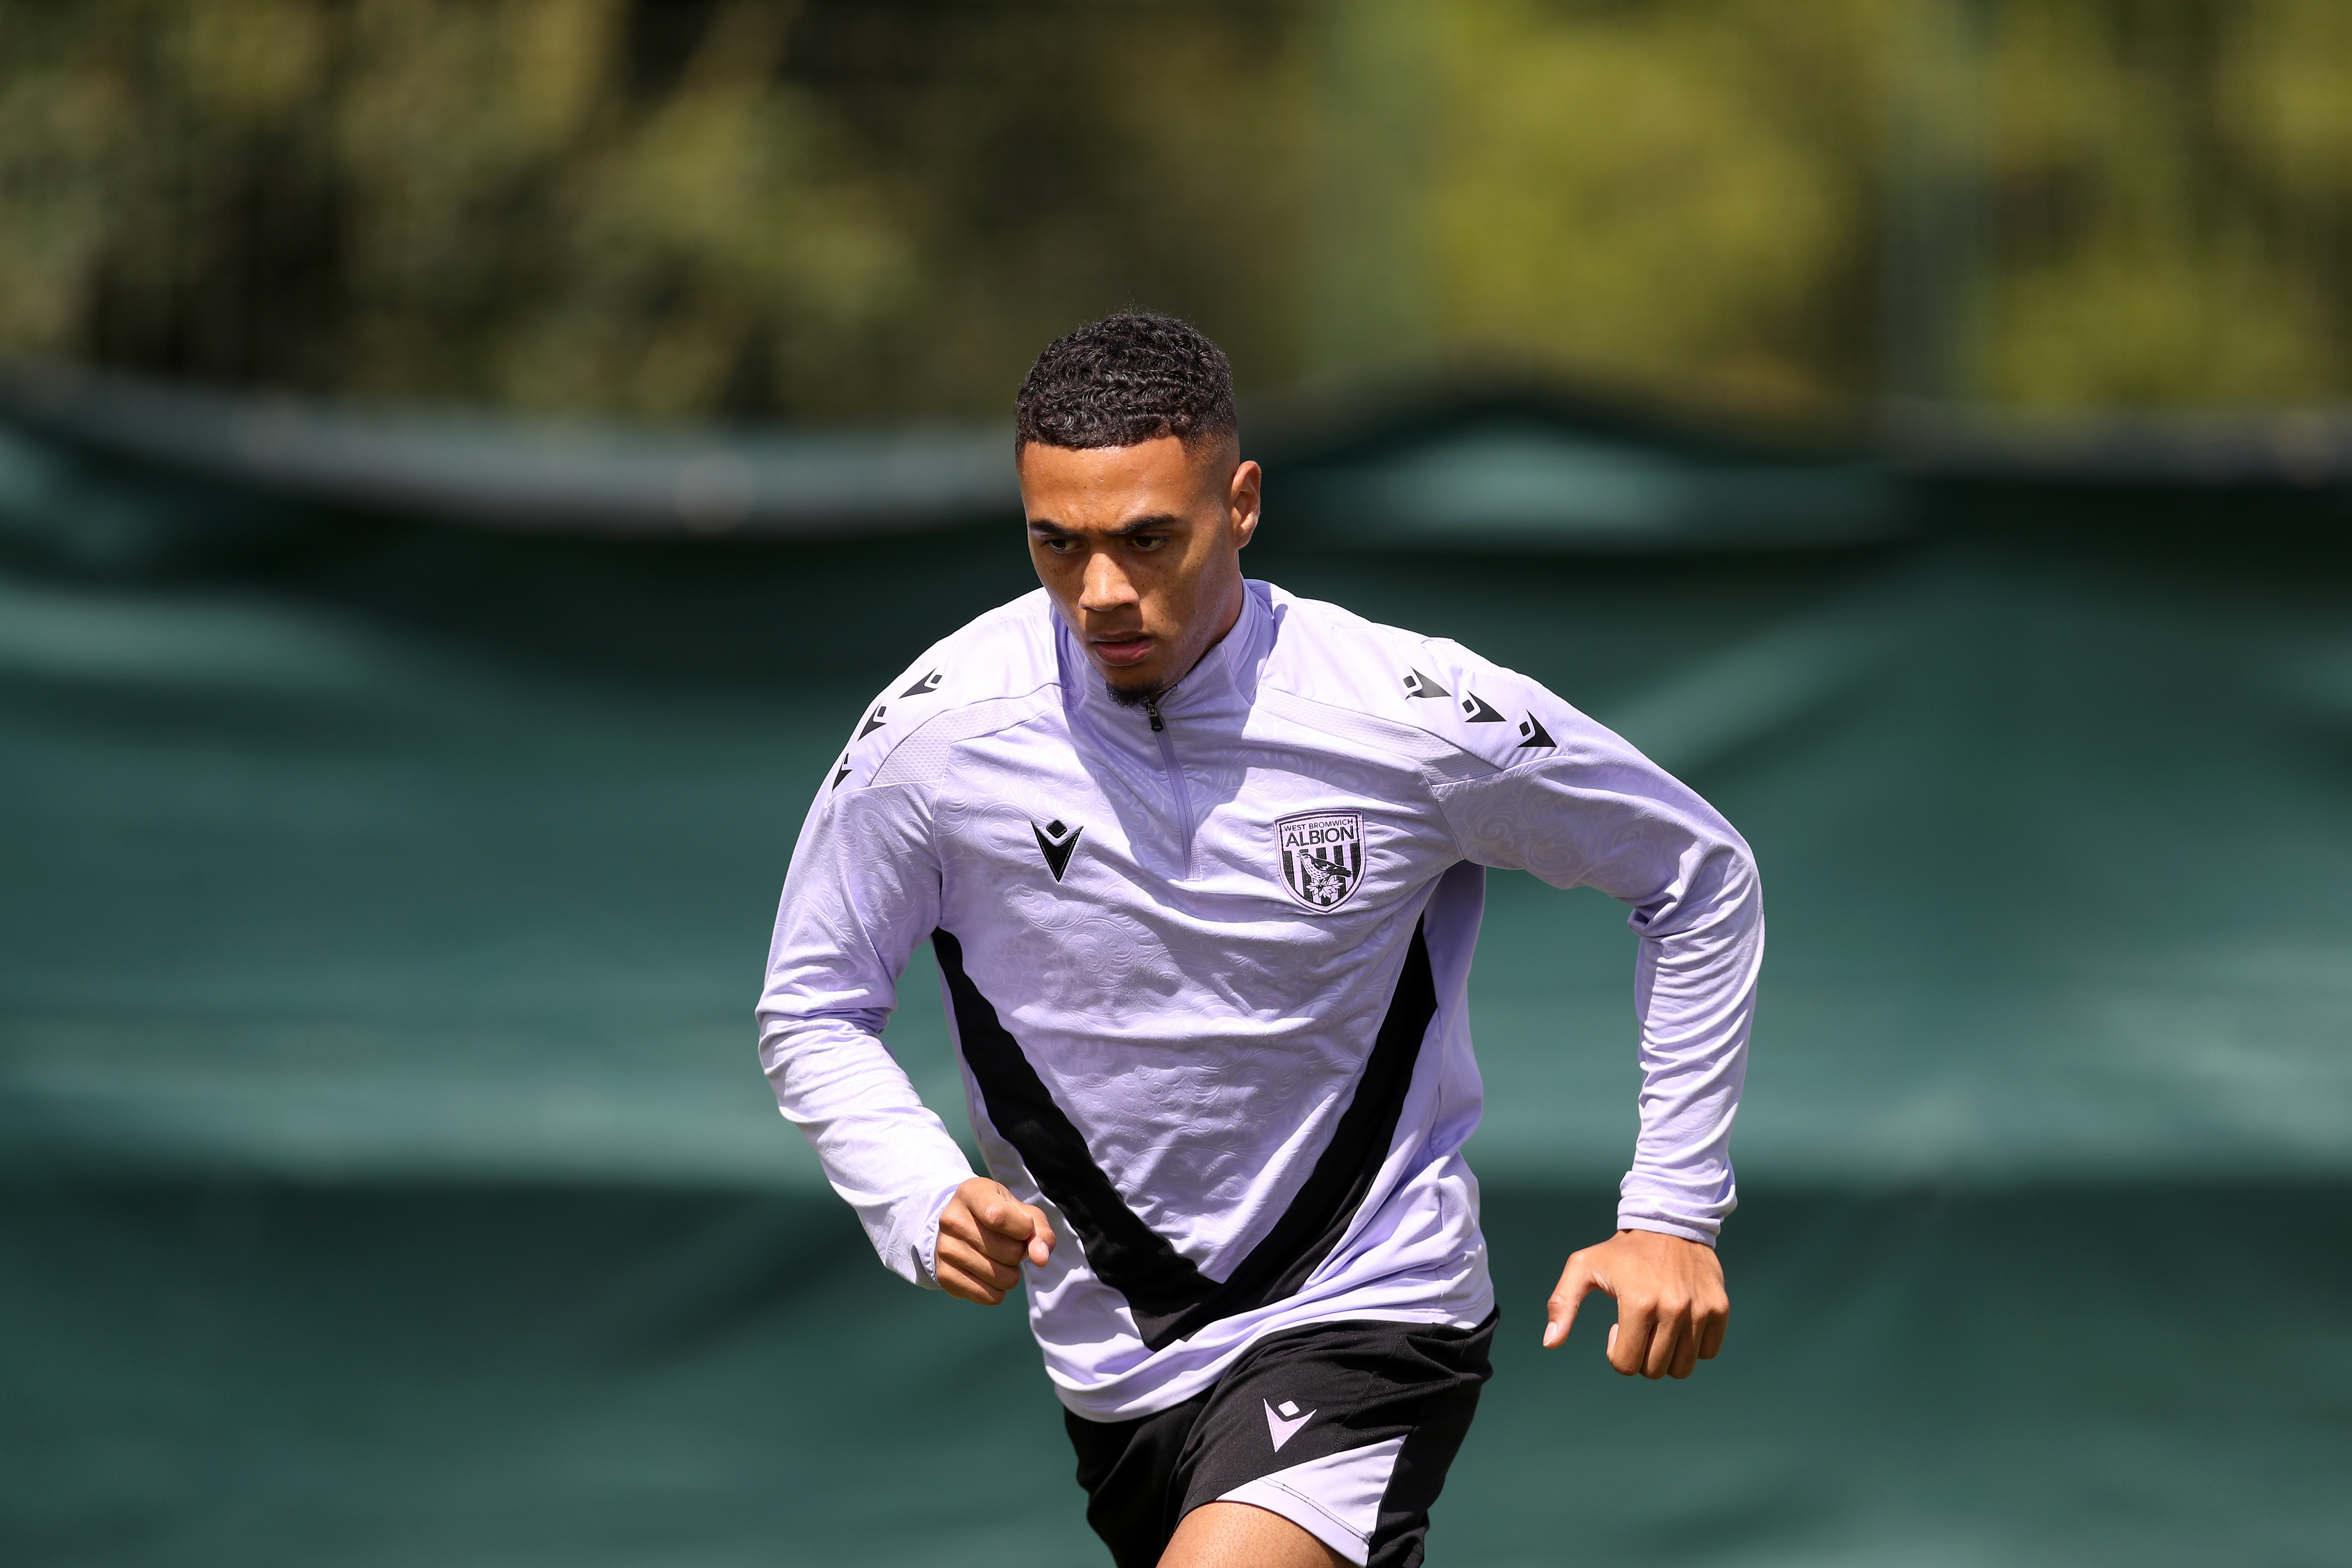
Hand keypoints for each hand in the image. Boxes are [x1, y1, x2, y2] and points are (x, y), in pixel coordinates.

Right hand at [934, 1177, 1056, 1304]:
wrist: (960, 1228)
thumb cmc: (1000, 1216)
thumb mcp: (1022, 1213)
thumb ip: (1040, 1231)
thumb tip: (1041, 1258)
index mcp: (972, 1193)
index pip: (998, 1216)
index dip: (1024, 1229)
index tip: (1026, 1228)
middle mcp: (952, 1219)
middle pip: (1008, 1251)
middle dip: (1020, 1253)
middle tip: (1010, 1245)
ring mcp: (945, 1248)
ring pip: (1001, 1277)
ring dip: (1010, 1274)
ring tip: (999, 1260)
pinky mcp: (944, 1275)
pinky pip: (988, 1296)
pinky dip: (998, 1291)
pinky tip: (989, 1276)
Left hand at [1543, 1228, 1727, 1378]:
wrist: (1669, 1222)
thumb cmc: (1622, 1250)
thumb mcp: (1583, 1267)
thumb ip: (1563, 1303)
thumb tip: (1550, 1343)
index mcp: (1638, 1303)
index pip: (1625, 1364)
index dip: (1616, 1352)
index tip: (1616, 1327)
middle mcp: (1673, 1309)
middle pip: (1654, 1370)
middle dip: (1640, 1357)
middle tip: (1637, 1327)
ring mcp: (1700, 1310)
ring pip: (1683, 1367)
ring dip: (1667, 1356)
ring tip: (1657, 1327)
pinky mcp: (1719, 1308)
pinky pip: (1709, 1352)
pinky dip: (1694, 1347)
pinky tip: (1680, 1324)